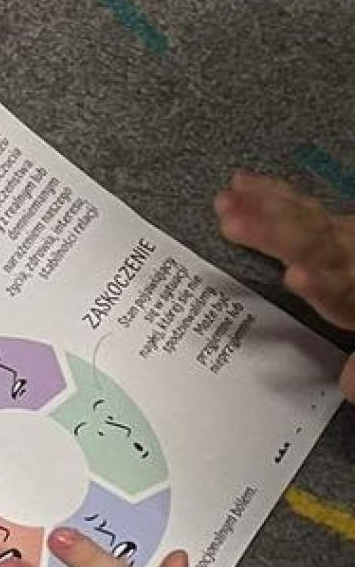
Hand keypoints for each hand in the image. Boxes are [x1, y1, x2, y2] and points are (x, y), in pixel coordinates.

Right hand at [217, 171, 354, 397]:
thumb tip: (346, 383)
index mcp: (350, 294)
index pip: (334, 290)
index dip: (318, 283)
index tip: (295, 276)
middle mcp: (344, 258)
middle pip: (311, 244)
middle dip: (274, 234)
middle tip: (234, 225)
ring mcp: (335, 237)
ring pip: (301, 219)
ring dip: (262, 209)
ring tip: (225, 204)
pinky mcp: (325, 222)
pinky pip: (296, 203)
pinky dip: (267, 192)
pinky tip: (238, 183)